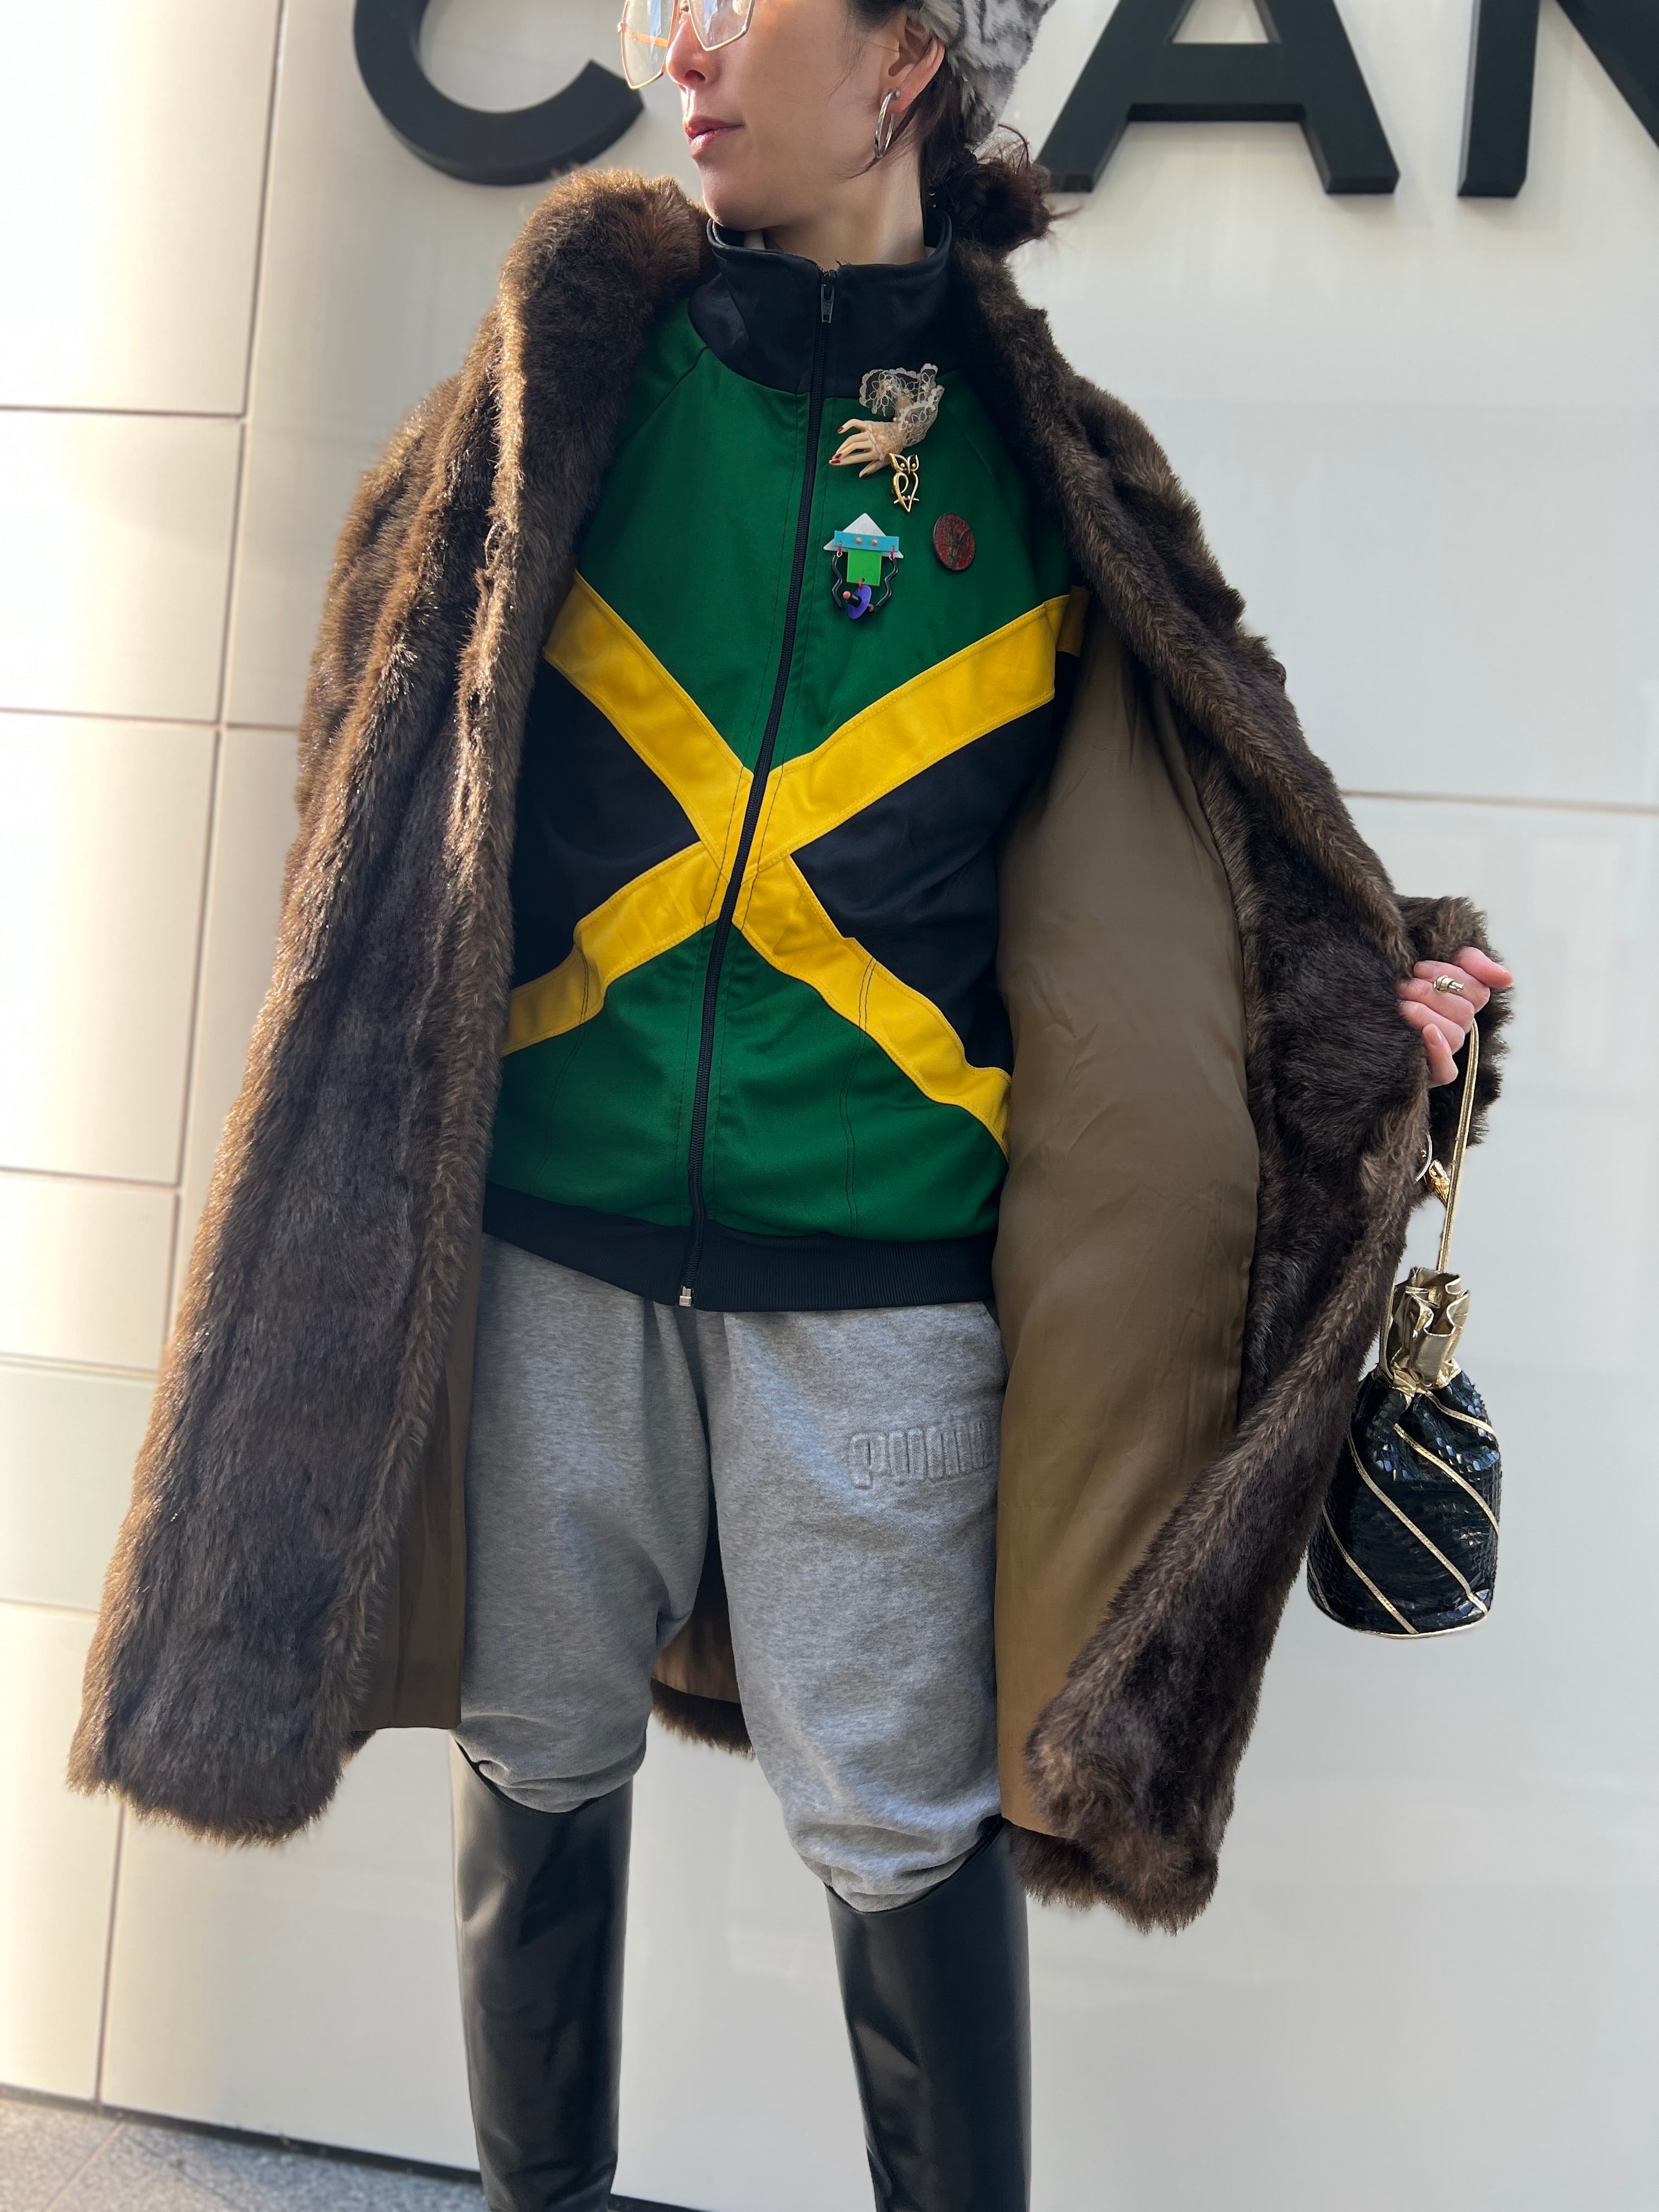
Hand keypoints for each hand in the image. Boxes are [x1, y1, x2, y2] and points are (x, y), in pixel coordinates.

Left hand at [1395, 946, 1512, 1086]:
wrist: (1357, 1017)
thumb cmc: (1398, 989)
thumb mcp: (1431, 966)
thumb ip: (1471, 962)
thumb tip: (1506, 977)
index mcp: (1462, 1003)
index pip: (1478, 992)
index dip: (1452, 976)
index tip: (1419, 968)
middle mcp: (1457, 1028)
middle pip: (1464, 1012)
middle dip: (1431, 993)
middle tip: (1403, 985)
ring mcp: (1445, 1052)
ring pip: (1455, 1036)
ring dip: (1427, 1016)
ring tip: (1401, 1006)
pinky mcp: (1430, 1075)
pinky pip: (1447, 1070)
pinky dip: (1440, 1052)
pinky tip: (1426, 1034)